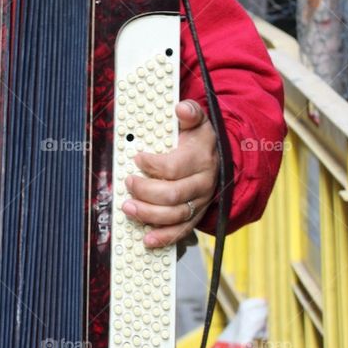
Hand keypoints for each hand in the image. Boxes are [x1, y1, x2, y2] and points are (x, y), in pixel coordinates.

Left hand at [122, 99, 218, 248]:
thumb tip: (181, 108)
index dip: (152, 164)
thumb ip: (190, 113)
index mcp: (201, 160)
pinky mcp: (195, 217)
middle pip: (173, 195)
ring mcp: (200, 203)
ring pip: (175, 216)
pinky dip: (164, 238)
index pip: (175, 167)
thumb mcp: (198, 122)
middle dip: (145, 191)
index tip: (137, 157)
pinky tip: (147, 239)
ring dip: (148, 214)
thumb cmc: (200, 140)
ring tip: (128, 207)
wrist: (219, 159)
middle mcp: (203, 184)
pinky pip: (181, 232)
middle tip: (128, 182)